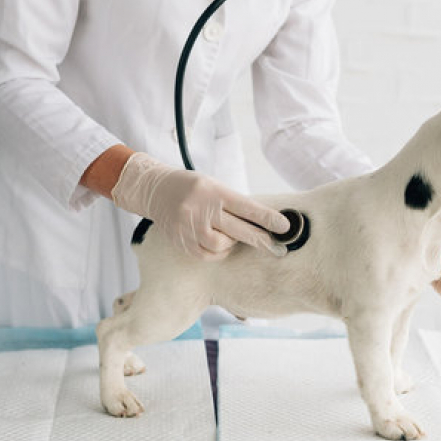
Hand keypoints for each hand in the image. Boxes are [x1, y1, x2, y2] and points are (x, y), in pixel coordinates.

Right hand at [111, 152, 289, 259]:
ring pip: (223, 245)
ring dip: (233, 243)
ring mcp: (190, 227)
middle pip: (238, 230)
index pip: (246, 207)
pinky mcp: (182, 242)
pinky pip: (208, 255)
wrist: (155, 191)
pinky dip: (219, 252)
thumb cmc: (192, 187)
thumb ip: (234, 203)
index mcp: (213, 191)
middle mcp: (201, 209)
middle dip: (260, 240)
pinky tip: (219, 243)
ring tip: (230, 234)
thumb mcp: (214, 185)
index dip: (267, 218)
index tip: (285, 226)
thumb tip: (263, 223)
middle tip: (277, 247)